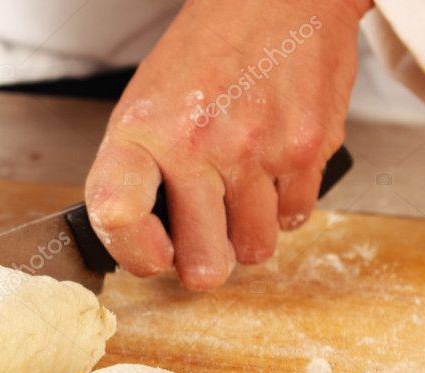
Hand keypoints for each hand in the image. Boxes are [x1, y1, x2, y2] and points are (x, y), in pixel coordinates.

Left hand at [85, 0, 370, 289]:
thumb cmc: (204, 57)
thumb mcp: (144, 106)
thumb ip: (138, 176)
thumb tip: (150, 247)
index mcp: (141, 133)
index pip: (118, 215)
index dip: (136, 254)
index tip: (153, 256)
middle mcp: (195, 144)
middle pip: (203, 262)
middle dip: (205, 261)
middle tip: (205, 237)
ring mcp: (254, 149)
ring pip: (254, 249)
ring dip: (248, 231)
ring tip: (240, 186)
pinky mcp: (306, 148)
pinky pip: (295, 217)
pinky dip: (285, 205)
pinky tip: (271, 166)